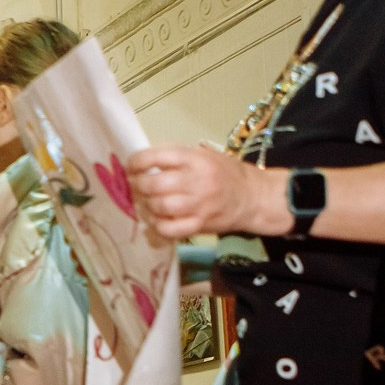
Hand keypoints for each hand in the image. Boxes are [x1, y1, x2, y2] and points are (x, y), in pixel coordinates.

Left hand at [130, 143, 284, 239]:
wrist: (253, 196)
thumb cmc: (223, 173)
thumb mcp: (203, 156)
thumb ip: (176, 158)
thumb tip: (140, 164)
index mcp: (196, 158)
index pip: (157, 157)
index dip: (136, 162)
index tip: (130, 167)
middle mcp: (197, 180)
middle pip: (154, 184)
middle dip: (138, 186)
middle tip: (136, 187)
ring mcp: (199, 204)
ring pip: (160, 206)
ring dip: (148, 205)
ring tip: (148, 203)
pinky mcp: (200, 224)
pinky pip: (169, 229)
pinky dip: (158, 226)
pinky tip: (159, 220)